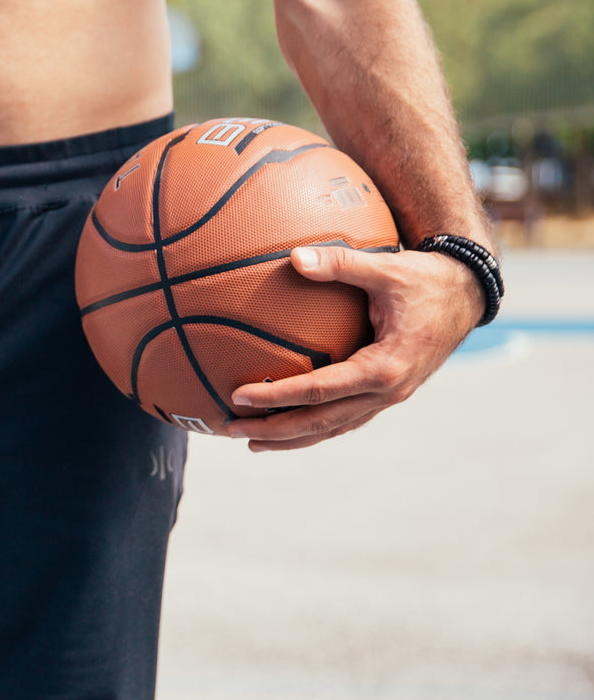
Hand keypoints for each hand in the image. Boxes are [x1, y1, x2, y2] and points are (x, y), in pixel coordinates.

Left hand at [225, 244, 484, 451]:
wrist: (467, 296)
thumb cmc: (425, 280)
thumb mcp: (386, 269)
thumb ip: (340, 263)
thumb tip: (294, 257)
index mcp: (384, 368)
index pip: (318, 391)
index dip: (276, 396)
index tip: (238, 396)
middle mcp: (387, 392)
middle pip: (320, 422)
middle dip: (274, 430)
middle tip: (232, 430)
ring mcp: (389, 398)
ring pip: (333, 428)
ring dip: (292, 438)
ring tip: (253, 442)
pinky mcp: (388, 395)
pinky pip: (346, 419)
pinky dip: (316, 428)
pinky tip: (290, 428)